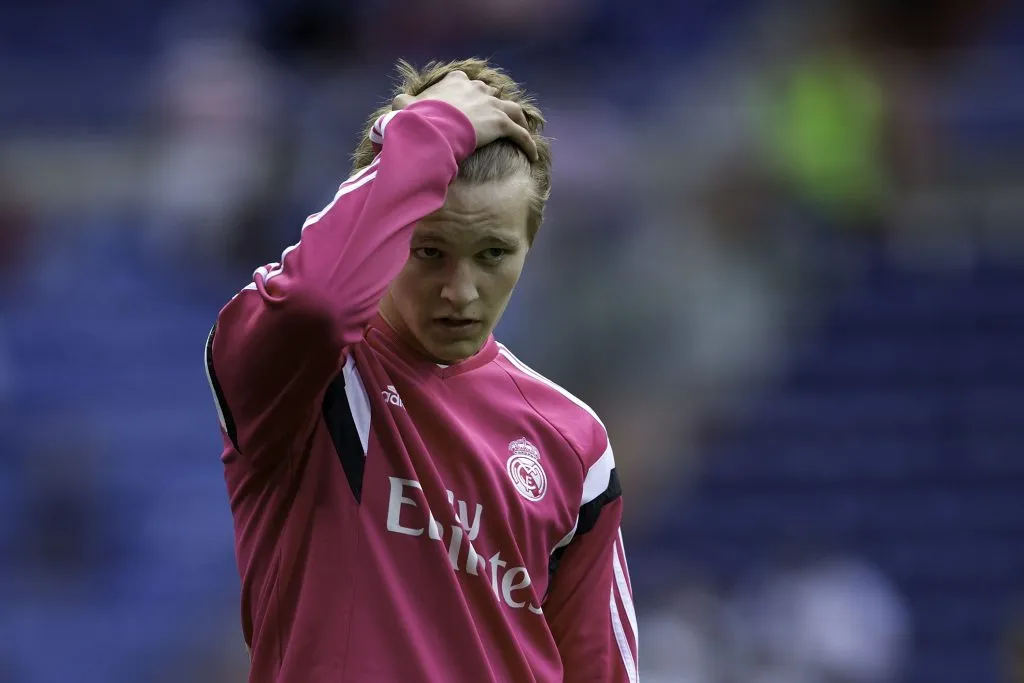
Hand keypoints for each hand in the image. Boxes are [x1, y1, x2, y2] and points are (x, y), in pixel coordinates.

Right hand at [392, 71, 538, 161]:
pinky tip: (532, 155)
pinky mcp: (501, 122)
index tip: (468, 105)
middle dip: (494, 105)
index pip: (465, 82)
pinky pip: (520, 134)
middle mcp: (476, 89)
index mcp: (455, 82)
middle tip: (496, 120)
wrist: (433, 126)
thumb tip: (397, 104)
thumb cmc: (418, 117)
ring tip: (522, 132)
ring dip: (519, 121)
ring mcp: (491, 104)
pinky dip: (527, 144)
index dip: (468, 94)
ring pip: (513, 110)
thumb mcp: (403, 106)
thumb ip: (403, 103)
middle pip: (491, 94)